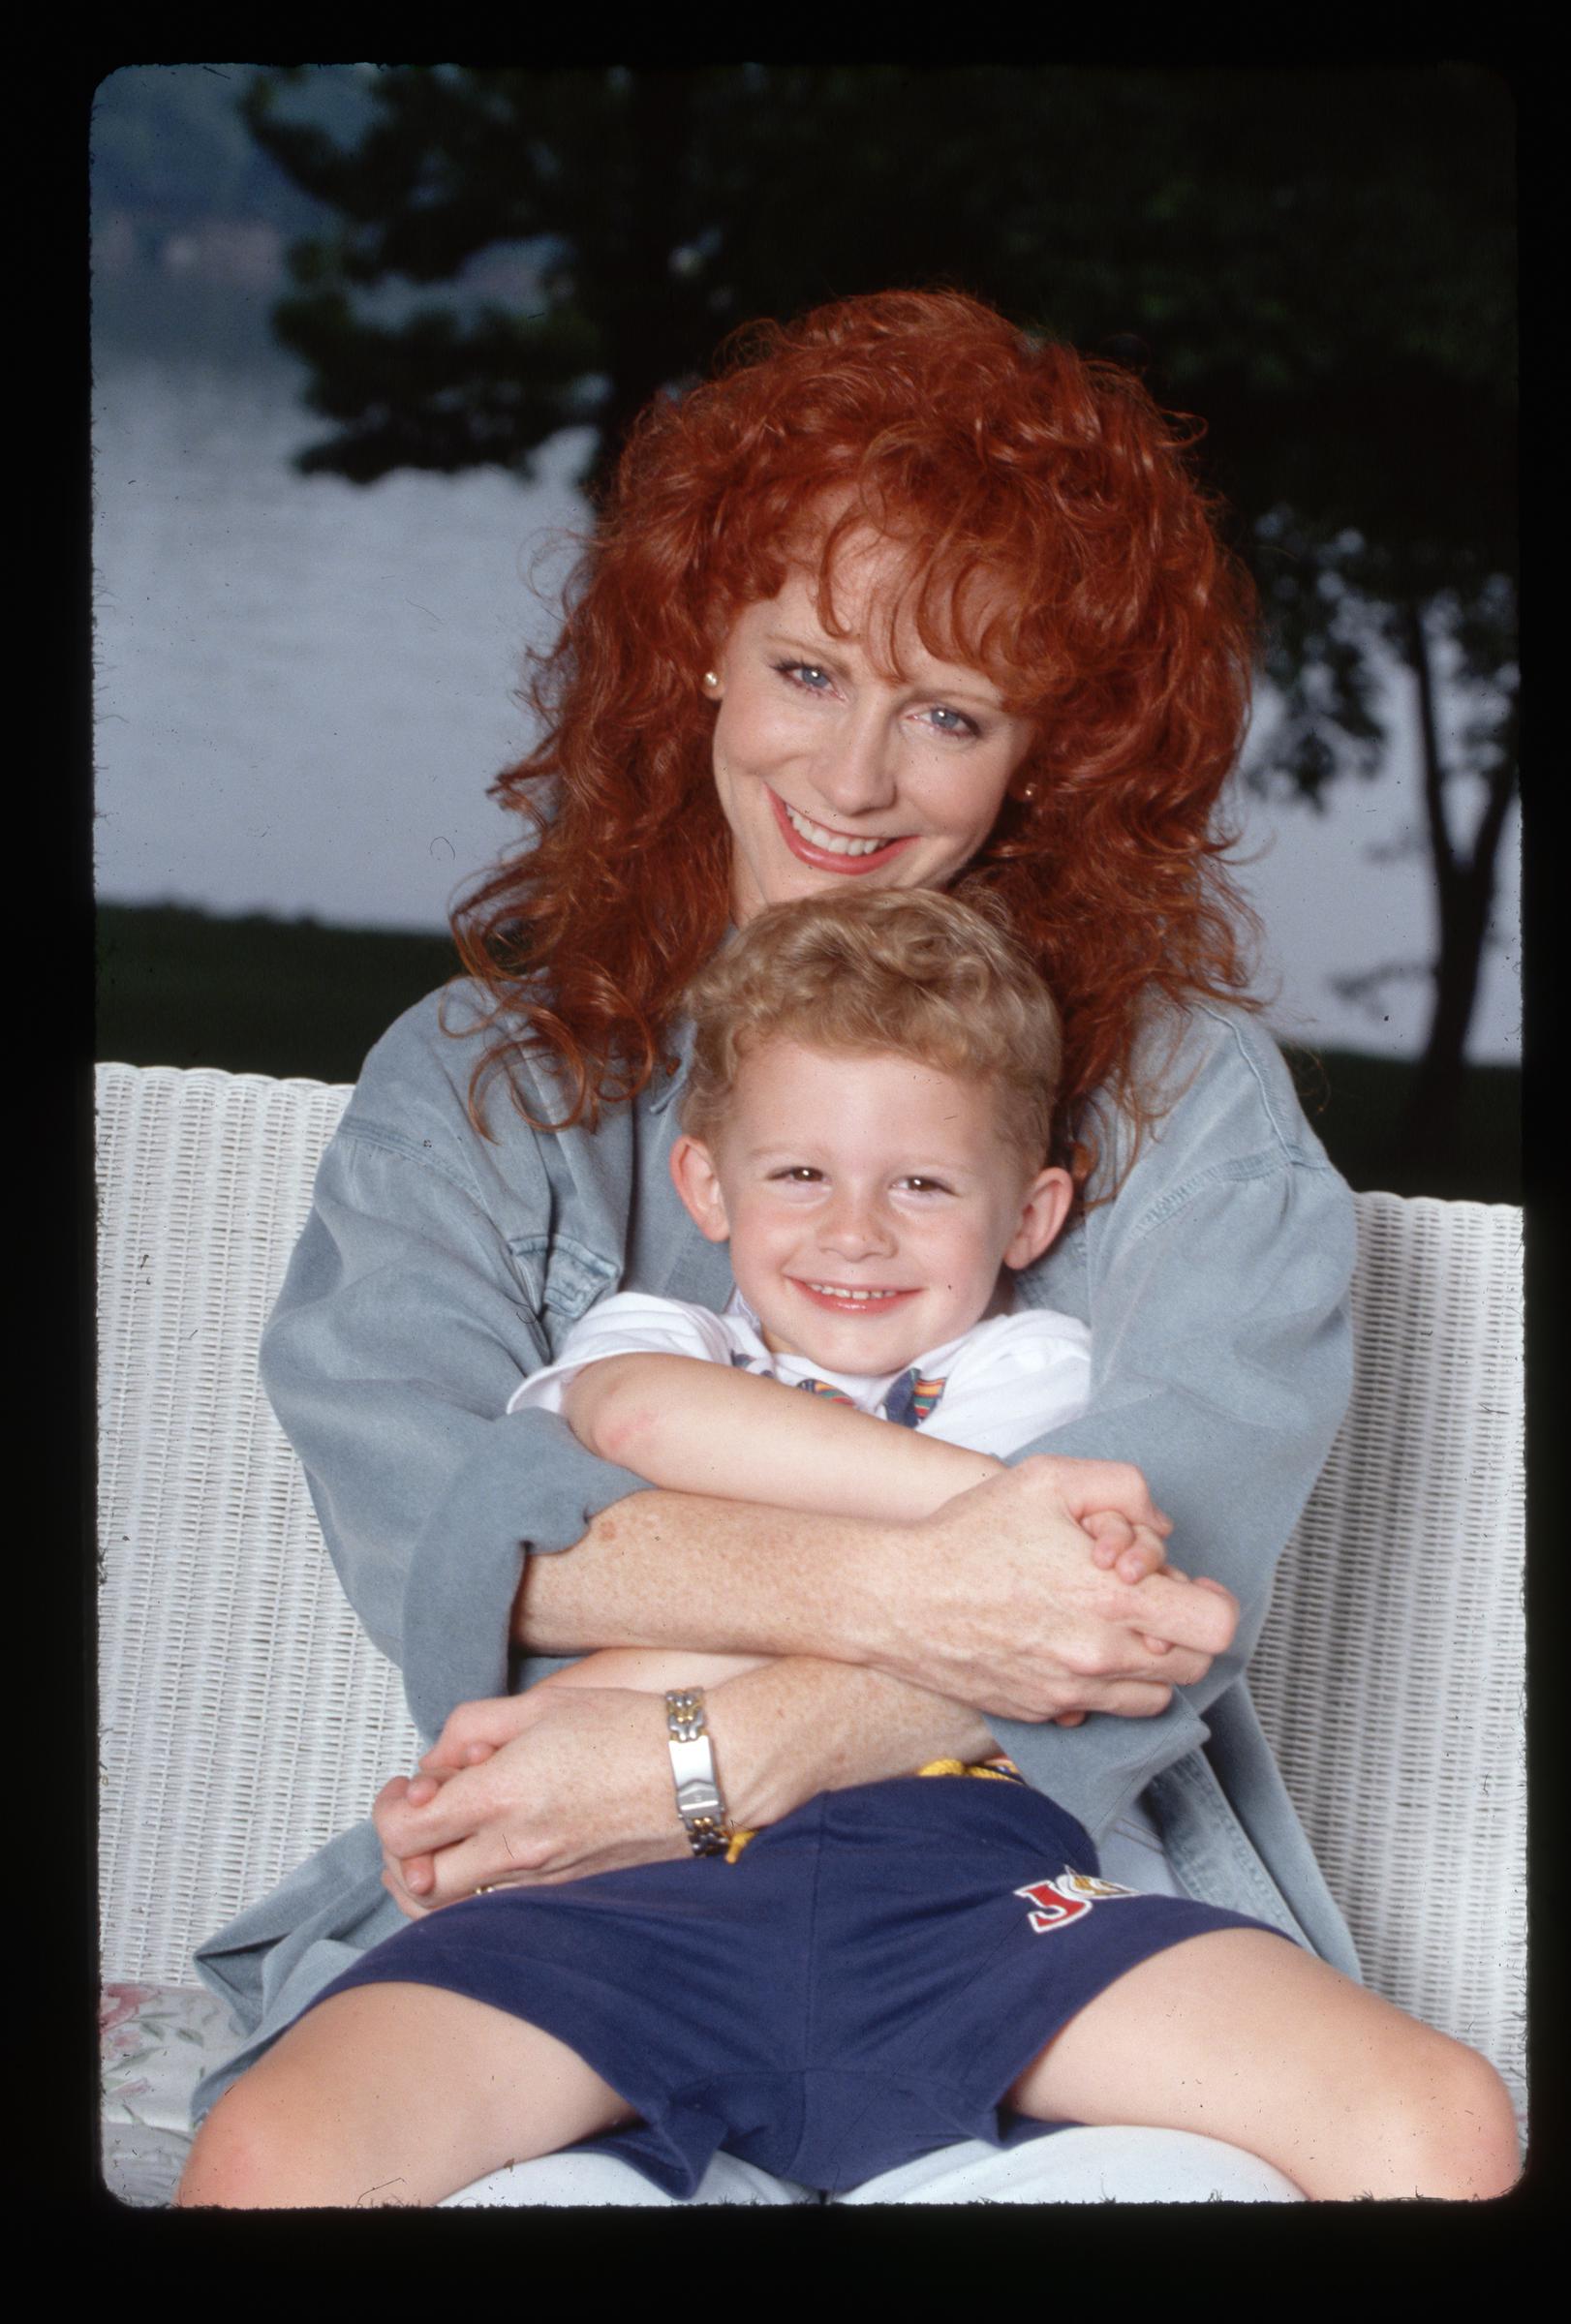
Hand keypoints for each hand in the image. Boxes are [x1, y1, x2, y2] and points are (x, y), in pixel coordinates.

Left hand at [373, 1683, 684, 1914]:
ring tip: (437, 1845)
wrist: (701, 1771)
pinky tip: (482, 1860)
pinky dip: (470, 1895)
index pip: (405, 1830)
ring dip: (429, 1880)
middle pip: (417, 1884)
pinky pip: (495, 1911)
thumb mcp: (542, 1704)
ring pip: (451, 1910)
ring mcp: (542, 1881)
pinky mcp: (566, 1894)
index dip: (389, 1808)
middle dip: (398, 1853)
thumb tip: (437, 1760)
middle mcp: (517, 1849)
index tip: (405, 1787)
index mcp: (503, 1795)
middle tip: (414, 1818)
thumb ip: (473, 1726)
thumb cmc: (630, 1729)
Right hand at [865, 1455, 1238, 1723]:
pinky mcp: (1043, 1712)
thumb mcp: (1048, 1479)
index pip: (1215, 1627)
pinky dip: (1101, 1685)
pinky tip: (1069, 1647)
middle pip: (1193, 1666)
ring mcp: (1071, 1692)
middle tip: (1143, 1599)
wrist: (897, 1599)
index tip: (1185, 1585)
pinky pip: (1100, 1710)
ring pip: (1154, 1697)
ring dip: (1147, 1663)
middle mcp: (1098, 1657)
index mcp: (1111, 1601)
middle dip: (1180, 1630)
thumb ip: (1123, 1487)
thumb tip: (1161, 1528)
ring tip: (1110, 1626)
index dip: (1209, 1600)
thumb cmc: (968, 1536)